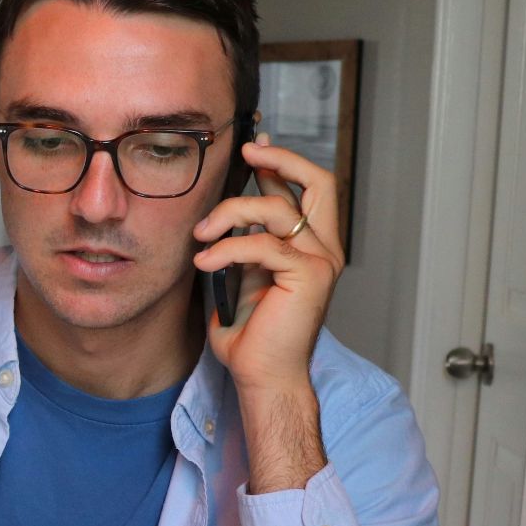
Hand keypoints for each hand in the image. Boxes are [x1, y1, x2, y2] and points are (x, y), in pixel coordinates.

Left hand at [191, 133, 346, 396]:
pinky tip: (205, 261)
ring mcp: (321, 261)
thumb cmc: (251, 337)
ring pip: (277, 210)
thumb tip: (223, 218)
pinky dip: (228, 249)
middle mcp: (324, 249)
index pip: (307, 191)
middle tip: (246, 155)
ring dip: (231, 213)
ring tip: (201, 234)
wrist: (263, 376)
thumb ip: (243, 246)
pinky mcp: (309, 276)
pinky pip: (262, 245)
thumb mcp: (241, 278)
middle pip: (319, 183)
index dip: (281, 164)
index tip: (252, 149)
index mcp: (311, 247)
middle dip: (282, 161)